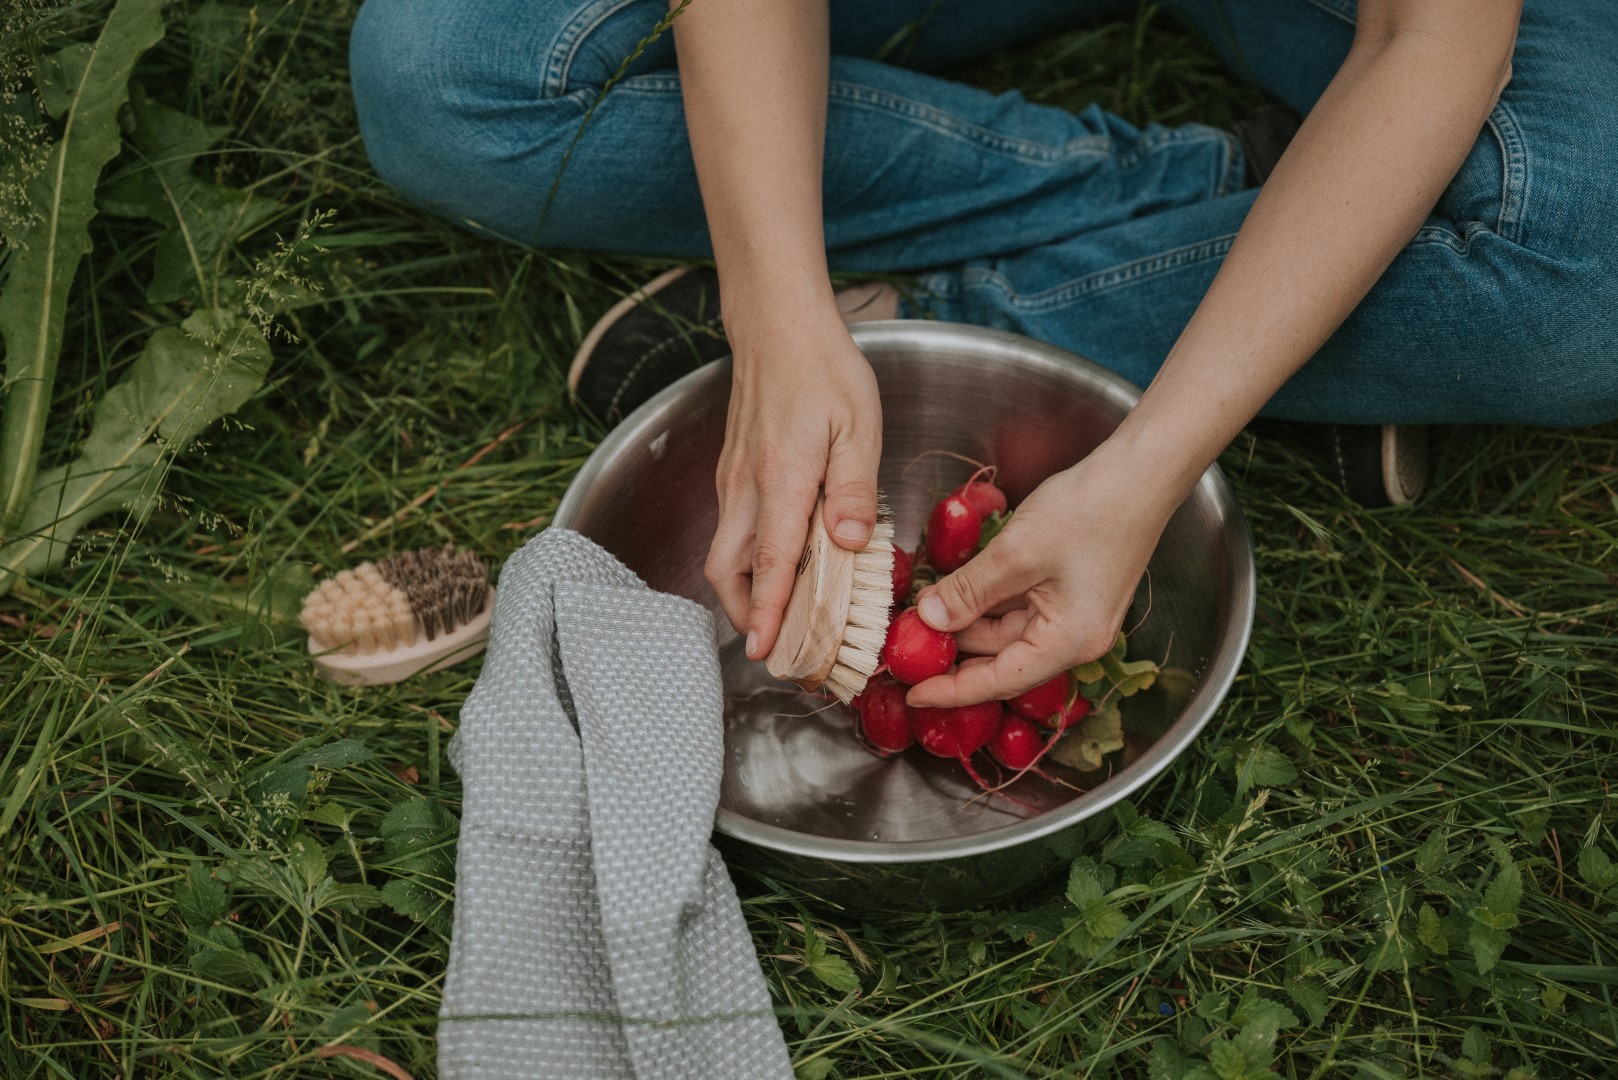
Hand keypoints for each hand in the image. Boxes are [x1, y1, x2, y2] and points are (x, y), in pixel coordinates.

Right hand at [704, 316, 882, 659]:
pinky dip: (750, 563)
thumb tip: (850, 544)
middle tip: (780, 646)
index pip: (772, 562)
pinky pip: (733, 534)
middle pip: (727, 572)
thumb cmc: (824, 371)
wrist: (778, 329)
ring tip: (783, 618)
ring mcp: (734, 483)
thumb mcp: (858, 426)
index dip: (770, 612)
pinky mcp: (733, 476)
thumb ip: (854, 490)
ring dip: (747, 593)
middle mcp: (746, 489)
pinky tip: (784, 567)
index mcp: (782, 479)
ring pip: (726, 556)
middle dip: (748, 616)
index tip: (767, 651)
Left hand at [903, 443, 1176, 707]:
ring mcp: (1071, 614)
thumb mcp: (1016, 554)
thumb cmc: (1090, 511)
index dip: (951, 690)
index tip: (912, 694)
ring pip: (1003, 630)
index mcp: (1068, 643)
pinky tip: (951, 589)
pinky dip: (982, 600)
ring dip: (963, 621)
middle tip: (901, 642)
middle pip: (999, 658)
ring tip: (918, 611)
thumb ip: (969, 591)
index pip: (998, 680)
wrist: (1139, 473)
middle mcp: (1072, 638)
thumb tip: (928, 619)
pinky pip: (1015, 606)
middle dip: (951, 651)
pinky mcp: (1066, 591)